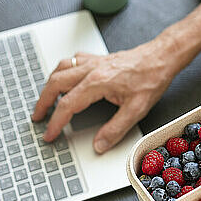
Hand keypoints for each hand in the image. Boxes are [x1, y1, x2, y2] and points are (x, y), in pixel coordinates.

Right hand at [31, 37, 185, 153]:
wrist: (161, 56)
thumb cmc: (151, 78)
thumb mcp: (136, 109)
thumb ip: (115, 129)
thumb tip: (99, 144)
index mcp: (97, 83)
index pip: (67, 105)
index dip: (56, 122)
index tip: (50, 134)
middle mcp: (91, 69)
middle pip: (55, 83)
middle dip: (43, 102)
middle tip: (38, 117)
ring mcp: (93, 62)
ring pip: (61, 68)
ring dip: (50, 84)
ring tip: (46, 99)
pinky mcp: (99, 58)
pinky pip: (73, 60)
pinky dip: (64, 70)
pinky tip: (66, 77)